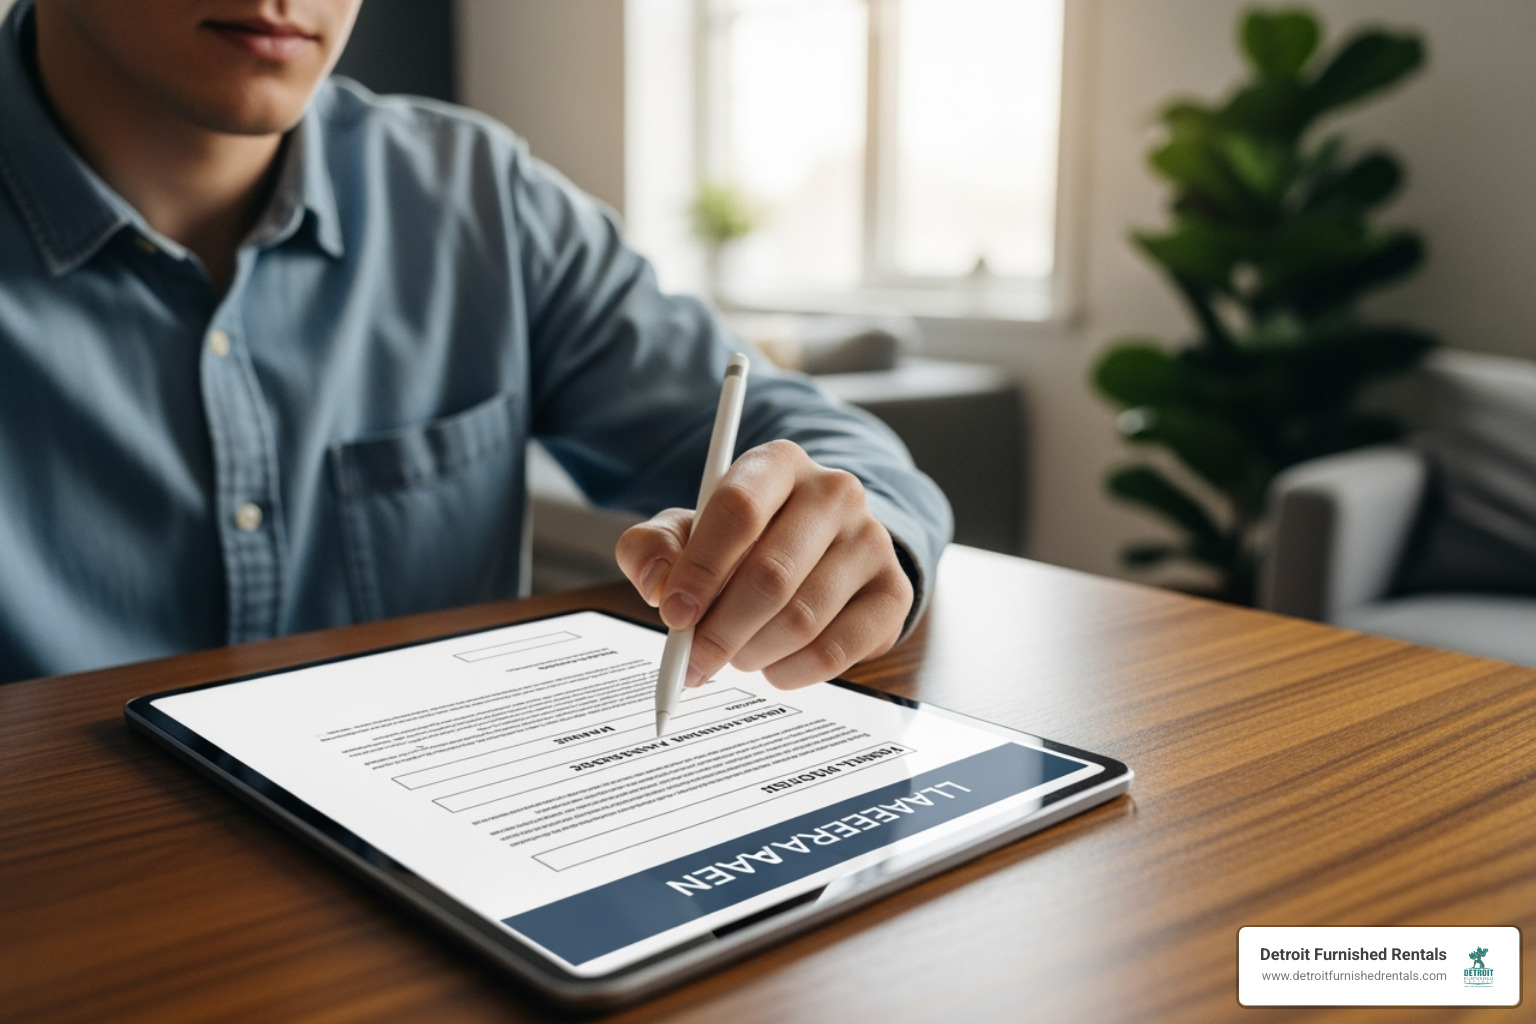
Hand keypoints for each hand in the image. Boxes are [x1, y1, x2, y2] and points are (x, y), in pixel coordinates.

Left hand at [616, 440, 913, 688]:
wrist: (822, 548)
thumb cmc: (744, 540)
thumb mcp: (688, 531)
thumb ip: (653, 548)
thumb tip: (655, 583)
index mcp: (779, 463)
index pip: (739, 508)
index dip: (701, 568)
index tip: (674, 613)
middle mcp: (835, 492)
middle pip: (771, 573)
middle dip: (721, 629)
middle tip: (694, 660)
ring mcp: (872, 541)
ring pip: (802, 618)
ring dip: (753, 652)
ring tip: (735, 655)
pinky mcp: (893, 593)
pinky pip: (837, 651)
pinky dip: (792, 672)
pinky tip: (773, 666)